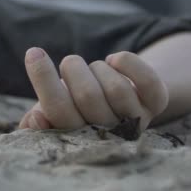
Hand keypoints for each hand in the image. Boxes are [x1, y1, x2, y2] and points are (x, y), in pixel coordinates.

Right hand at [18, 48, 168, 131]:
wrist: (122, 103)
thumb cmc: (81, 107)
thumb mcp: (59, 111)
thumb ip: (40, 117)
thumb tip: (36, 119)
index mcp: (79, 138)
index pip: (58, 112)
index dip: (44, 81)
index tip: (34, 53)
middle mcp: (110, 134)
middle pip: (88, 96)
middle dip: (74, 69)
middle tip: (70, 63)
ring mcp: (137, 119)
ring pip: (117, 88)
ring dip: (99, 68)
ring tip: (94, 69)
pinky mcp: (157, 102)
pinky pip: (147, 81)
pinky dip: (128, 62)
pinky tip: (114, 61)